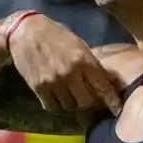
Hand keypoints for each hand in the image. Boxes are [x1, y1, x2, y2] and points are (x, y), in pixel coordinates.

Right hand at [8, 13, 122, 114]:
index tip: (117, 111)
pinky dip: (55, 104)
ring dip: (70, 103)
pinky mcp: (39, 87)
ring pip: (69, 106)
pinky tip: (55, 95)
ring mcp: (54, 81)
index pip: (103, 87)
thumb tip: (111, 81)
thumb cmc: (56, 36)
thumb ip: (94, 64)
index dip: (111, 102)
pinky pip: (52, 107)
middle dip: (88, 102)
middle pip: (86, 102)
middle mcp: (71, 73)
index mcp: (84, 60)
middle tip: (85, 98)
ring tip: (67, 92)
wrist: (25, 31)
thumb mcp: (80, 45)